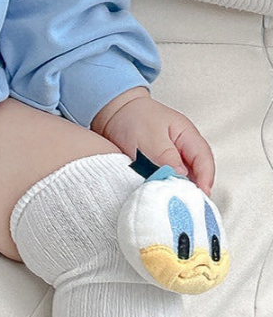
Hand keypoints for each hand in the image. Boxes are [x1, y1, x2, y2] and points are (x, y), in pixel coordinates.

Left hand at [92, 88, 214, 193]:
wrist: (111, 113)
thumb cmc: (132, 117)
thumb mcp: (150, 137)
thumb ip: (166, 157)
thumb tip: (181, 176)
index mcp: (187, 136)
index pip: (204, 160)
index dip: (205, 179)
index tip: (201, 194)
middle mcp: (183, 149)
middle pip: (196, 173)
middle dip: (193, 189)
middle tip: (186, 203)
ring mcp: (172, 159)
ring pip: (181, 179)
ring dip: (177, 190)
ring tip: (172, 202)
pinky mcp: (159, 167)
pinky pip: (166, 180)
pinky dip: (163, 188)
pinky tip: (158, 196)